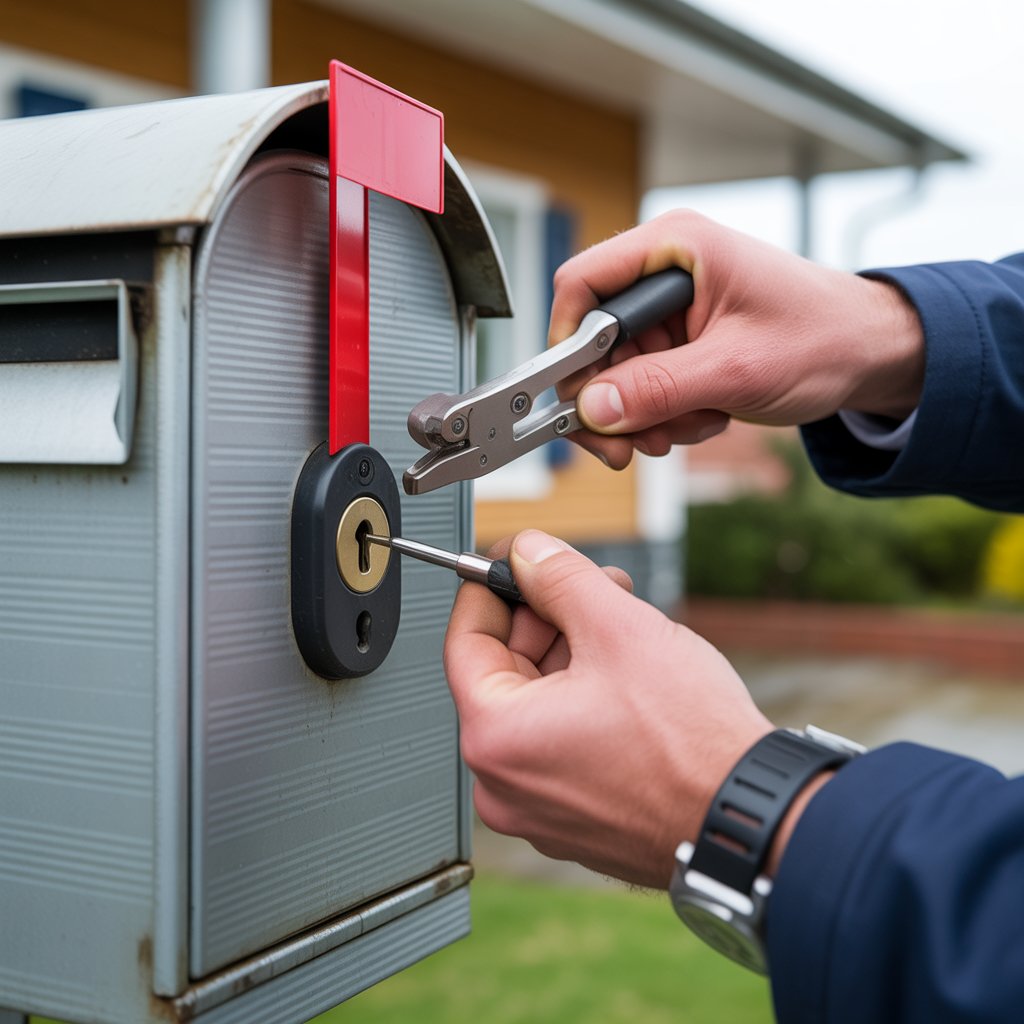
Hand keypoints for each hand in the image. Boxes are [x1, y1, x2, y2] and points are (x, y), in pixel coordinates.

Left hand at [443, 529, 771, 888]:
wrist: (749, 820)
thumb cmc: (690, 745)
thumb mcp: (618, 629)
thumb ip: (559, 579)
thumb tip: (527, 553)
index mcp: (496, 739)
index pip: (465, 640)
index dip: (490, 588)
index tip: (512, 561)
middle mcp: (504, 784)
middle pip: (504, 672)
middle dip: (548, 617)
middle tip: (587, 583)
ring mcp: (539, 808)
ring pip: (537, 704)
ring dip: (571, 653)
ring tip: (622, 621)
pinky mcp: (575, 818)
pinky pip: (560, 740)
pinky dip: (583, 699)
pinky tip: (627, 671)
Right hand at [551, 209, 925, 468]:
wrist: (870, 356)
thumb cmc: (825, 337)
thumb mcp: (737, 368)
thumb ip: (659, 388)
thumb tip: (594, 408)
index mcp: (674, 248)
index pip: (582, 286)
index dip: (567, 345)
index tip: (578, 398)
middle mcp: (663, 273)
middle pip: (592, 343)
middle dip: (613, 400)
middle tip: (633, 442)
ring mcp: (670, 311)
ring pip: (615, 374)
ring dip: (643, 415)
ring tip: (691, 425)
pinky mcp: (679, 343)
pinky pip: (642, 388)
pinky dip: (663, 415)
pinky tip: (704, 417)